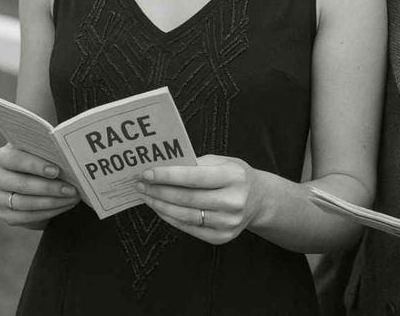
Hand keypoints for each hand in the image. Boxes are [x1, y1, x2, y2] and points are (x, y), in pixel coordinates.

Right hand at [0, 143, 78, 226]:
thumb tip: (67, 156)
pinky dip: (47, 212)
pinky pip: (24, 217)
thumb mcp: (43, 152)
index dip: (35, 165)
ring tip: (72, 198)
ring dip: (51, 201)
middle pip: (20, 184)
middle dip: (48, 187)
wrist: (38, 178)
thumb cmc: (43, 159)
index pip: (14, 159)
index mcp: (2, 156)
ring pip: (23, 202)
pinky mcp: (5, 214)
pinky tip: (64, 206)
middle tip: (71, 189)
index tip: (56, 171)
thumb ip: (49, 151)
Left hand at [136, 155, 263, 243]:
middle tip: (140, 184)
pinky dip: (170, 217)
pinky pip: (188, 227)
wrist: (259, 200)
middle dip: (159, 190)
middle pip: (187, 198)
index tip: (147, 173)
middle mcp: (233, 201)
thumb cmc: (235, 175)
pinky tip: (159, 208)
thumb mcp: (223, 161)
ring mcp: (228, 222)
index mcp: (234, 176)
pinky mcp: (222, 237)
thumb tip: (164, 166)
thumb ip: (197, 163)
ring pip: (185, 215)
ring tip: (146, 196)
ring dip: (160, 205)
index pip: (195, 176)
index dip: (169, 175)